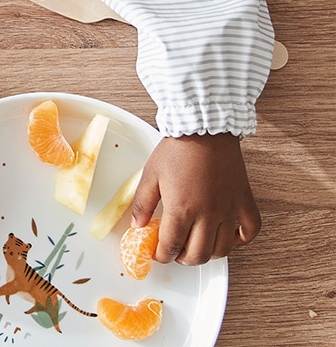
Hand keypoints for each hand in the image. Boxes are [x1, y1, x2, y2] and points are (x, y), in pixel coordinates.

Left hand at [130, 132, 260, 264]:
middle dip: (182, 258)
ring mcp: (228, 209)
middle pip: (197, 254)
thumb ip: (142, 204)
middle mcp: (208, 214)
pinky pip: (250, 230)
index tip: (156, 253)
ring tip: (196, 246)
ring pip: (222, 249)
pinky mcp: (244, 200)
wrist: (203, 129)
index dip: (161, 255)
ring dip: (207, 254)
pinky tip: (229, 236)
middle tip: (174, 252)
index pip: (171, 246)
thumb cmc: (177, 149)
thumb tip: (137, 225)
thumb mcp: (150, 175)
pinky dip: (241, 240)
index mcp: (181, 209)